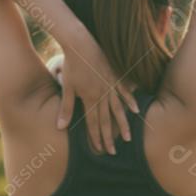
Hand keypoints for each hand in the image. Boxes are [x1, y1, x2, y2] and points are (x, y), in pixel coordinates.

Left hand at [57, 28, 139, 154]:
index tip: (99, 150)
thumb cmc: (71, 65)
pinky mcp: (115, 76)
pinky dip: (130, 101)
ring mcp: (111, 85)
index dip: (96, 137)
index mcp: (90, 98)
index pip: (93, 123)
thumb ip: (66, 108)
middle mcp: (102, 94)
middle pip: (106, 120)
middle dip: (108, 137)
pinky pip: (125, 92)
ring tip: (127, 137)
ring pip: (118, 109)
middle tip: (112, 151)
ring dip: (122, 124)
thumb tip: (60, 127)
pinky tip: (135, 110)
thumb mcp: (67, 87)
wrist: (81, 43)